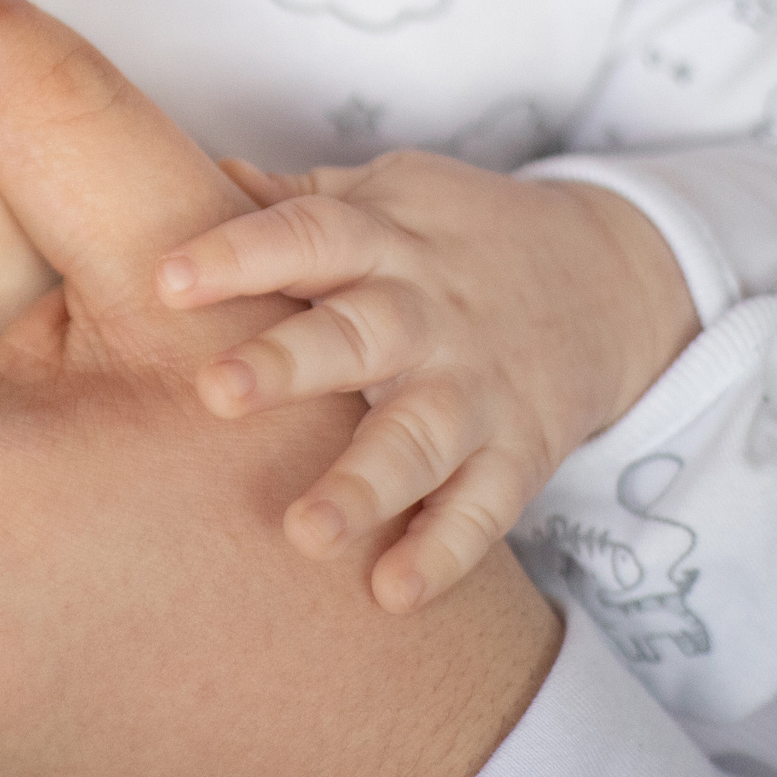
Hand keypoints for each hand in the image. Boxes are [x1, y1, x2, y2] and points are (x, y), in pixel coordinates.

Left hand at [156, 151, 700, 613]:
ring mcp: (477, 387)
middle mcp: (426, 314)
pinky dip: (444, 553)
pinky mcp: (521, 453)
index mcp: (380, 239)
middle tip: (216, 392)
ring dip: (363, 485)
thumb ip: (287, 202)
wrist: (610, 279)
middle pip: (356, 335)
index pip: (306, 235)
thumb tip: (187, 182)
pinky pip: (484, 509)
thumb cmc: (448, 238)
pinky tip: (393, 594)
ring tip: (304, 533)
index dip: (238, 255)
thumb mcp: (382, 195)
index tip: (165, 280)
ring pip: (418, 437)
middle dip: (289, 364)